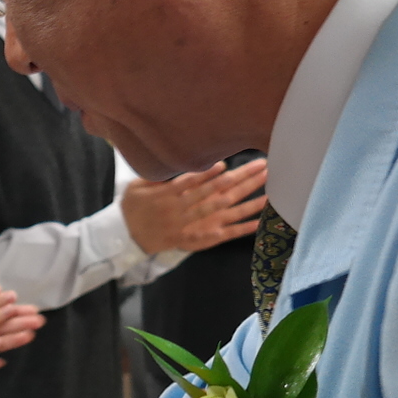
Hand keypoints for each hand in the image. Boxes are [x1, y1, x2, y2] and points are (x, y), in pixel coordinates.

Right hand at [120, 158, 267, 254]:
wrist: (128, 238)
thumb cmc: (133, 207)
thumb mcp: (136, 186)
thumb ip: (156, 175)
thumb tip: (172, 159)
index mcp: (169, 195)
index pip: (192, 182)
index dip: (208, 174)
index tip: (225, 164)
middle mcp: (185, 210)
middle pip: (218, 193)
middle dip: (241, 179)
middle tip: (262, 165)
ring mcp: (195, 225)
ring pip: (227, 211)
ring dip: (249, 199)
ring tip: (269, 187)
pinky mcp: (200, 238)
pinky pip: (225, 234)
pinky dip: (242, 228)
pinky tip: (260, 220)